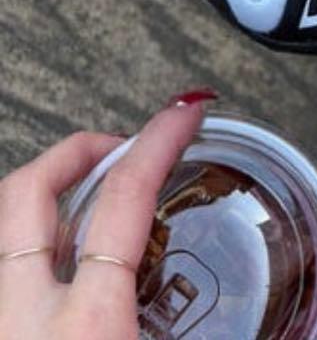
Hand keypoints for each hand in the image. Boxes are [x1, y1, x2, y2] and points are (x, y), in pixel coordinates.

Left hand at [0, 91, 214, 339]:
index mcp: (88, 324)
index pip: (124, 197)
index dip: (159, 140)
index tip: (184, 112)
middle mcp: (24, 316)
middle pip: (30, 190)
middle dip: (76, 150)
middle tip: (118, 144)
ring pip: (5, 230)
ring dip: (46, 201)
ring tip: (87, 202)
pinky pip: (4, 273)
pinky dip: (32, 253)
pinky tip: (63, 271)